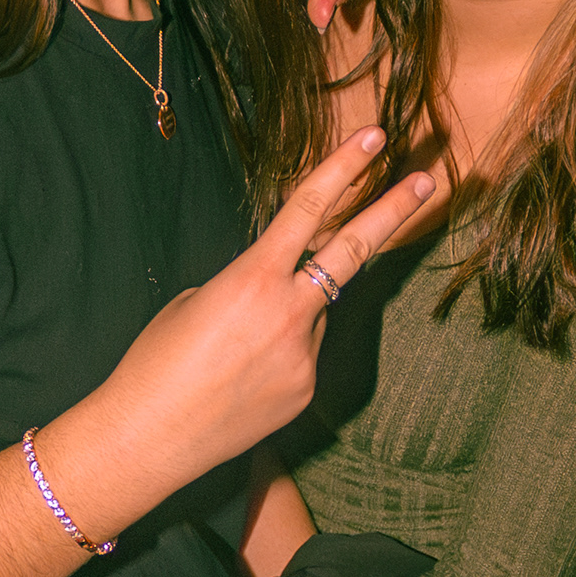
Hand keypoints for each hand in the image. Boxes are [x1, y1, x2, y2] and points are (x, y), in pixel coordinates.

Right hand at [34, 125, 433, 537]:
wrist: (148, 437)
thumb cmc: (156, 362)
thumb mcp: (196, 301)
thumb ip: (251, 283)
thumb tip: (284, 287)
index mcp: (253, 277)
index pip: (308, 209)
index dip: (344, 168)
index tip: (374, 139)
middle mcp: (290, 312)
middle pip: (355, 249)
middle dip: (393, 210)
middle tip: (427, 179)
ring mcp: (306, 355)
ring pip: (316, 313)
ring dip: (291, 313)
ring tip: (234, 349)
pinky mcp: (307, 389)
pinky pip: (306, 354)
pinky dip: (282, 354)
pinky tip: (241, 378)